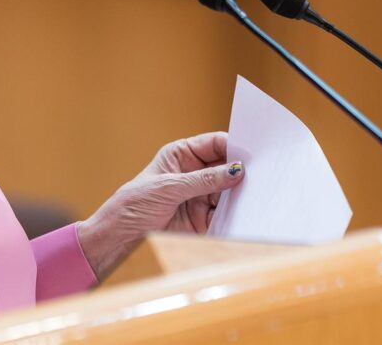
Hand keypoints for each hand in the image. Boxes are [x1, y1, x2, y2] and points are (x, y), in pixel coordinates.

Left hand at [76, 132, 243, 280]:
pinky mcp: (204, 219)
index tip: (251, 153)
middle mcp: (194, 173)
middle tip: (260, 174)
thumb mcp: (169, 188)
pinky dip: (236, 213)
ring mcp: (200, 196)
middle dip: (241, 170)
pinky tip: (245, 213)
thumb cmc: (134, 204)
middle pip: (226, 167)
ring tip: (255, 195)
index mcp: (182, 155)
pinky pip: (225, 213)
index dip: (233, 146)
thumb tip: (236, 170)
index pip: (214, 144)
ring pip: (229, 190)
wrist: (120, 238)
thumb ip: (204, 180)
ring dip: (241, 193)